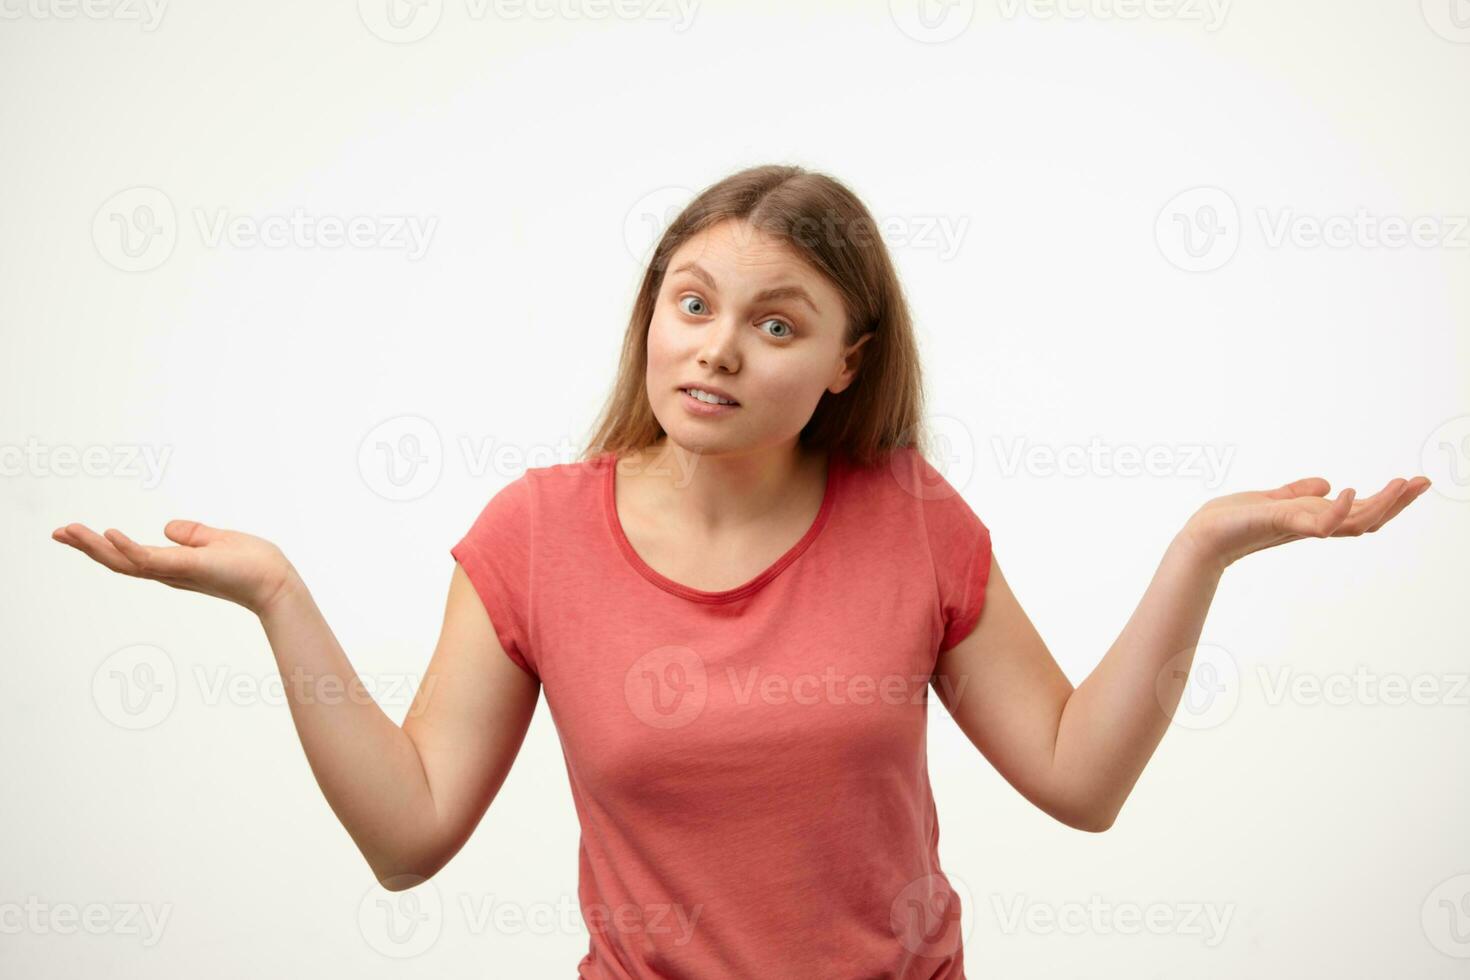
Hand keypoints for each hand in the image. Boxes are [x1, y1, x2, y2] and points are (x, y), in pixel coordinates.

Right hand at [52, 520, 301, 616]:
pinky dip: (128, 547)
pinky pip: (151, 558)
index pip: (129, 556)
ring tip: (70, 531)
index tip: (74, 532)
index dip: (101, 546)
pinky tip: (109, 533)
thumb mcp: (217, 540)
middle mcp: (169, 572)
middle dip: (86, 547)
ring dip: (95, 546)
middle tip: (57, 532)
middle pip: (118, 561)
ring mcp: (176, 571)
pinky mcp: (188, 567)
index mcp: (173, 565)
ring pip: (126, 561)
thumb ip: (192, 534)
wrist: (276, 581)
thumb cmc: (254, 564)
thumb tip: (168, 527)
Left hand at [1179, 475, 1430, 571]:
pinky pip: (1317, 522)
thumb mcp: (1272, 500)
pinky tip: (1347, 490)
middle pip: (1367, 519)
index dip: (1389, 500)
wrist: (1202, 536)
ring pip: (1351, 523)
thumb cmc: (1232, 521)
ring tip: (1400, 484)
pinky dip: (1335, 509)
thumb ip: (1299, 493)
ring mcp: (1299, 527)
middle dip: (1397, 502)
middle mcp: (1311, 526)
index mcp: (1313, 519)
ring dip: (1379, 504)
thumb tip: (1326, 483)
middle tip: (1423, 482)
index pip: (1360, 512)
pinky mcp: (1281, 524)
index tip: (1415, 482)